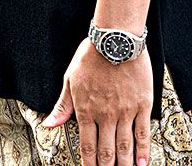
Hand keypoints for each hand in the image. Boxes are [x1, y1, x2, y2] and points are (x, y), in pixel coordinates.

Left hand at [41, 37, 152, 165]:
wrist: (115, 38)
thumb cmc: (92, 55)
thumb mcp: (71, 78)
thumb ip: (62, 105)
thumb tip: (49, 125)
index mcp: (86, 110)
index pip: (87, 147)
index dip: (89, 165)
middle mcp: (106, 115)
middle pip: (106, 152)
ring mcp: (125, 111)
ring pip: (125, 147)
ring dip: (125, 165)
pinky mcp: (142, 104)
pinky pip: (142, 133)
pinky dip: (142, 151)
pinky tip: (142, 164)